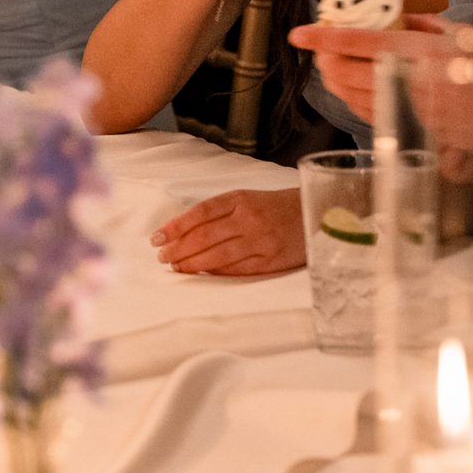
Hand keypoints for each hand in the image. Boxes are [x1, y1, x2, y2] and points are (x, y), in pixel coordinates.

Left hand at [150, 187, 304, 275]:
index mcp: (241, 199)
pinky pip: (237, 270)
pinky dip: (216, 272)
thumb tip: (183, 232)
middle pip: (205, 236)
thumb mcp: (247, 199)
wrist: (315, 214)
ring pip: (218, 256)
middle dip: (178, 248)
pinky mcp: (271, 261)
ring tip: (176, 267)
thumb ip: (219, 212)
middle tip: (162, 257)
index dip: (175, 226)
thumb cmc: (274, 207)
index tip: (157, 237)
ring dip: (192, 264)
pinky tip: (202, 273)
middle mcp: (249, 219)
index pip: (200, 213)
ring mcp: (261, 241)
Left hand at [289, 16, 472, 160]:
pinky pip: (370, 115)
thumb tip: (396, 17)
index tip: (299, 33)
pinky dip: (353, 101)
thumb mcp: (463, 34)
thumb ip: (425, 24)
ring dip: (335, 83)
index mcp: (424, 52)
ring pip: (355, 98)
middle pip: (350, 74)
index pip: (363, 43)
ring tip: (328, 67)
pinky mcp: (411, 129)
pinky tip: (349, 90)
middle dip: (326, 62)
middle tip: (317, 50)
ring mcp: (409, 109)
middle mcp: (413, 82)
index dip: (326, 38)